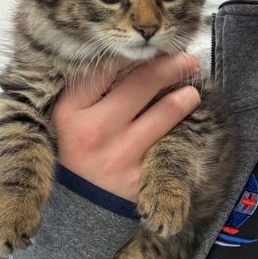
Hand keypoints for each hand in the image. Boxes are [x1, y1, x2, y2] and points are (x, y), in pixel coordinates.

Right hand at [53, 52, 201, 202]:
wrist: (78, 211)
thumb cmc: (74, 153)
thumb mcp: (66, 121)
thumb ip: (87, 90)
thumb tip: (128, 54)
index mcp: (69, 113)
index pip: (105, 67)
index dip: (131, 52)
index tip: (147, 48)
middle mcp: (95, 132)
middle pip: (142, 82)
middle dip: (171, 65)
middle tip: (186, 59)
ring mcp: (121, 155)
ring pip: (167, 110)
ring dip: (186, 95)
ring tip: (191, 91)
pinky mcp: (142, 177)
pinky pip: (173, 140)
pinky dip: (185, 126)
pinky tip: (190, 119)